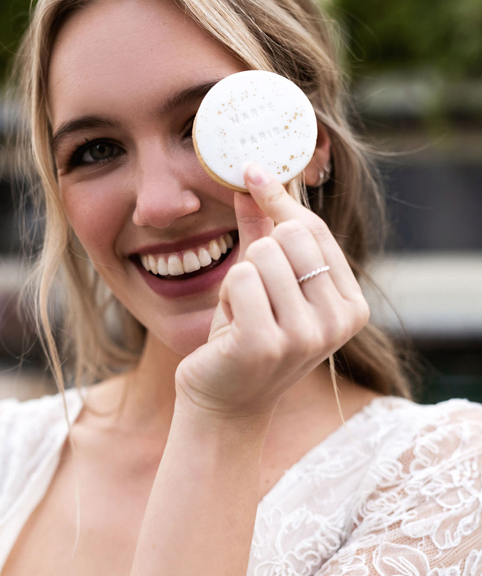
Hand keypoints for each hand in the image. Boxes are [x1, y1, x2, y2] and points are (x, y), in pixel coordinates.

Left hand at [174, 162, 369, 420]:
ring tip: (243, 314)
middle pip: (292, 235)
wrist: (225, 403)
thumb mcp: (265, 285)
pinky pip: (240, 279)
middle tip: (253, 294)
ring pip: (263, 254)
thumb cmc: (245, 339)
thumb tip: (256, 175)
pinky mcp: (266, 344)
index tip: (253, 172)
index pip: (316, 231)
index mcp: (351, 307)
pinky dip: (227, 296)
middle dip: (258, 253)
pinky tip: (231, 327)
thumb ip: (264, 231)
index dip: (279, 200)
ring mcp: (305, 336)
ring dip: (240, 280)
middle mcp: (338, 323)